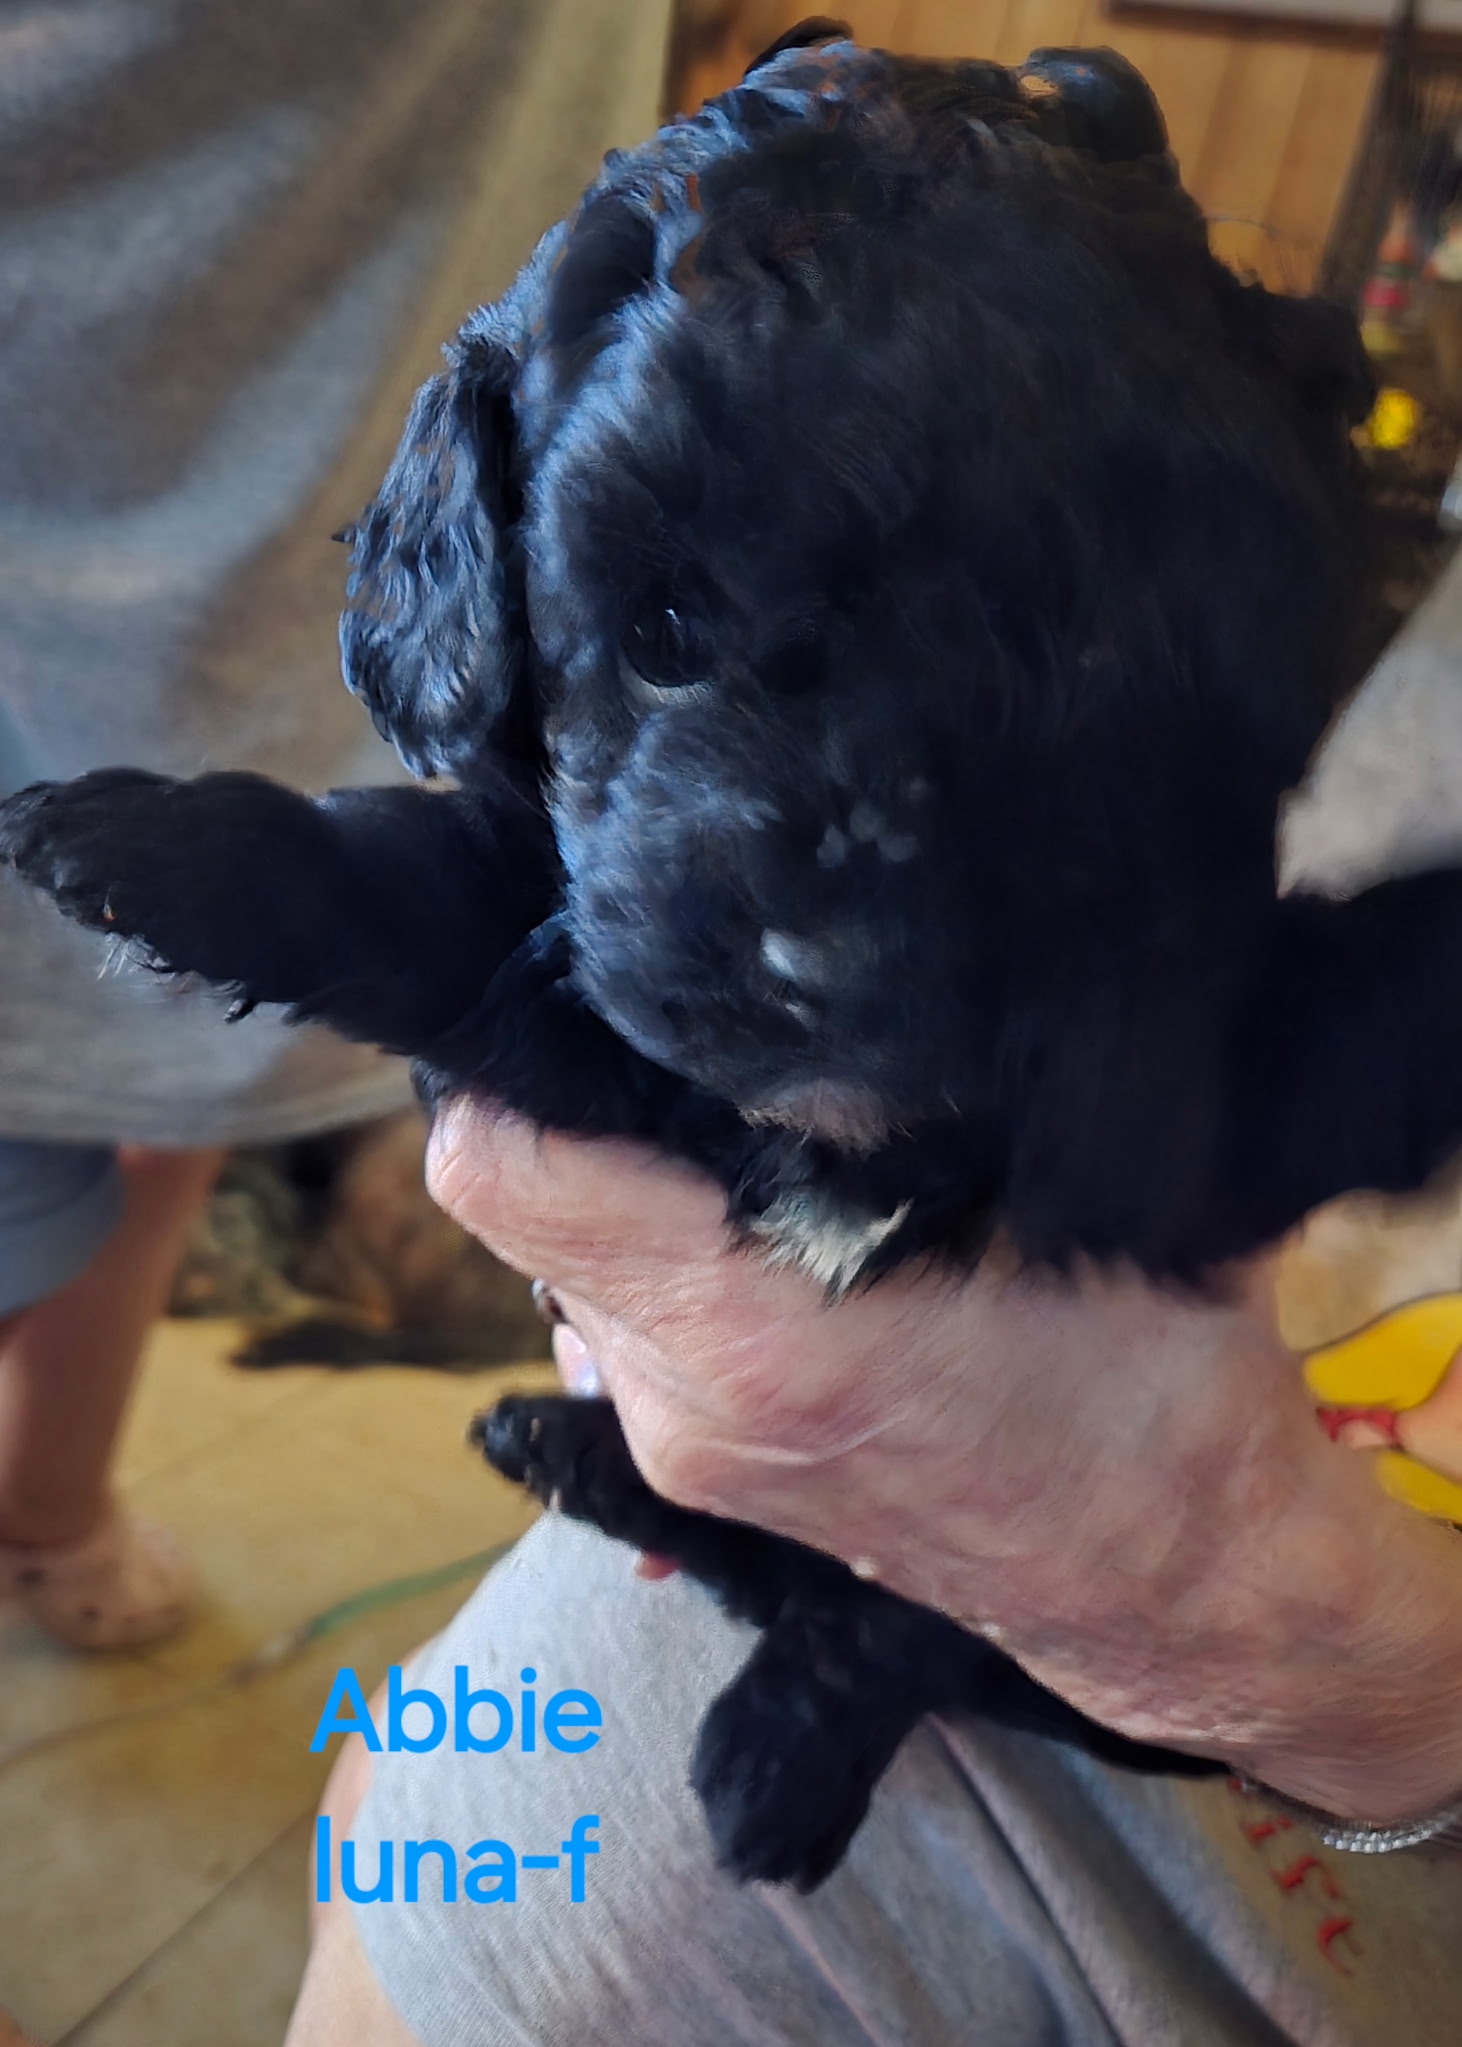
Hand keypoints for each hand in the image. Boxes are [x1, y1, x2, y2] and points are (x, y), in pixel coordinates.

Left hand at [429, 1098, 1461, 1822]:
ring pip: (578, 1273)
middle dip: (586, 1113)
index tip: (573, 998)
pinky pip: (630, 1331)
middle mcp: (684, 1398)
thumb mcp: (1058, 1190)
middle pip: (530, 1212)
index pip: (505, 1175)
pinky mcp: (705, 1475)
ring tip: (741, 1141)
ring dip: (628, 1195)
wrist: (1175, 1580)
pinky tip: (776, 1232)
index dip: (509, 1066)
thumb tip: (799, 983)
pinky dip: (668, 1264)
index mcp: (754, 1324)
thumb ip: (913, 1089)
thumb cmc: (1152, 1377)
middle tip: (680, 1044)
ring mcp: (685, 1450)